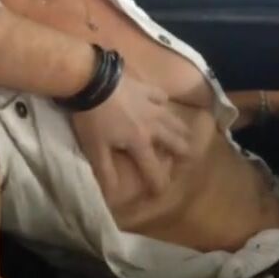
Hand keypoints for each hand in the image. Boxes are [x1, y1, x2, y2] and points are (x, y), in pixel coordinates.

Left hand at [72, 72, 189, 199]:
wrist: (90, 80)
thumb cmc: (92, 118)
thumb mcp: (95, 149)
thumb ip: (106, 172)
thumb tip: (112, 197)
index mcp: (140, 142)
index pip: (153, 168)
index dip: (158, 183)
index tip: (161, 193)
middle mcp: (153, 125)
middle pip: (174, 141)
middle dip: (182, 153)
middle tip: (188, 160)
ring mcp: (151, 104)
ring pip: (173, 120)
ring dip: (181, 130)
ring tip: (187, 136)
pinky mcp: (145, 88)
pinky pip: (161, 96)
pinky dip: (164, 102)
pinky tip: (163, 103)